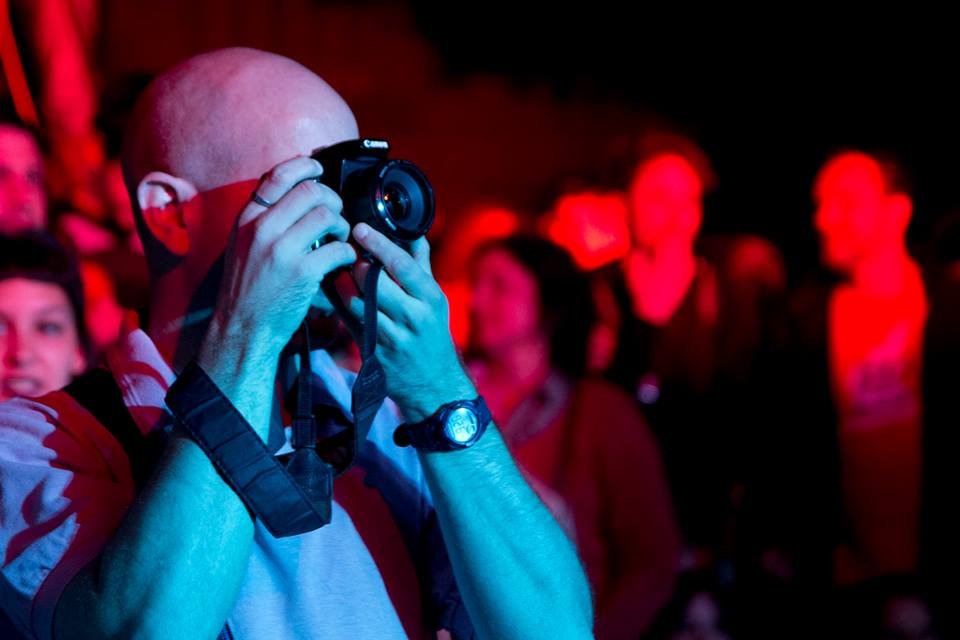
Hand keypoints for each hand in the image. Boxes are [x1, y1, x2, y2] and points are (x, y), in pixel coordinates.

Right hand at [201, 156, 356, 368]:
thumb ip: (264, 219)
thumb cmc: (247, 288)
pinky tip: (344, 259)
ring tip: (339, 237)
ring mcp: (282, 250)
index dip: (305, 166)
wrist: (242, 328)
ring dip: (342, 224)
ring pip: (327, 215)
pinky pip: (338, 249)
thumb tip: (297, 193)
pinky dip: (348, 252)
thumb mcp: (243, 245)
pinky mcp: (302, 273)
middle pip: (310, 191)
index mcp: (247, 219)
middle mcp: (262, 229)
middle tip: (335, 214)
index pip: (278, 176)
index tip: (319, 169)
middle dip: (332, 199)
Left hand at [349, 223, 475, 421]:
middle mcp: (414, 317)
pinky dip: (343, 309)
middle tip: (346, 253)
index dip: (379, 245)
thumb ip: (421, 266)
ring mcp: (393, 337)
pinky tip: (339, 299)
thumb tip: (414, 232)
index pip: (402, 265)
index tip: (359, 229)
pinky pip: (351, 324)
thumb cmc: (433, 335)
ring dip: (346, 287)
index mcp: (431, 298)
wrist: (434, 385)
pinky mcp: (375, 354)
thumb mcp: (435, 300)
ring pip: (359, 304)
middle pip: (376, 282)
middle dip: (357, 266)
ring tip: (340, 274)